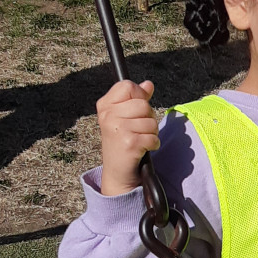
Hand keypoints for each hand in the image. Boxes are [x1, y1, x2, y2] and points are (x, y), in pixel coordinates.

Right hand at [97, 79, 158, 196]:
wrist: (117, 172)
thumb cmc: (122, 142)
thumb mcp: (125, 117)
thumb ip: (136, 99)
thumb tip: (148, 84)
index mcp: (105, 105)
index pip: (127, 86)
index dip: (139, 96)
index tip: (137, 110)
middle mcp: (108, 115)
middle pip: (143, 104)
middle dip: (148, 117)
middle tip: (139, 129)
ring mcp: (117, 129)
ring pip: (151, 121)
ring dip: (152, 133)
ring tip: (140, 140)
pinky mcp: (129, 143)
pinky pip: (153, 137)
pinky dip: (153, 144)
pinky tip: (143, 149)